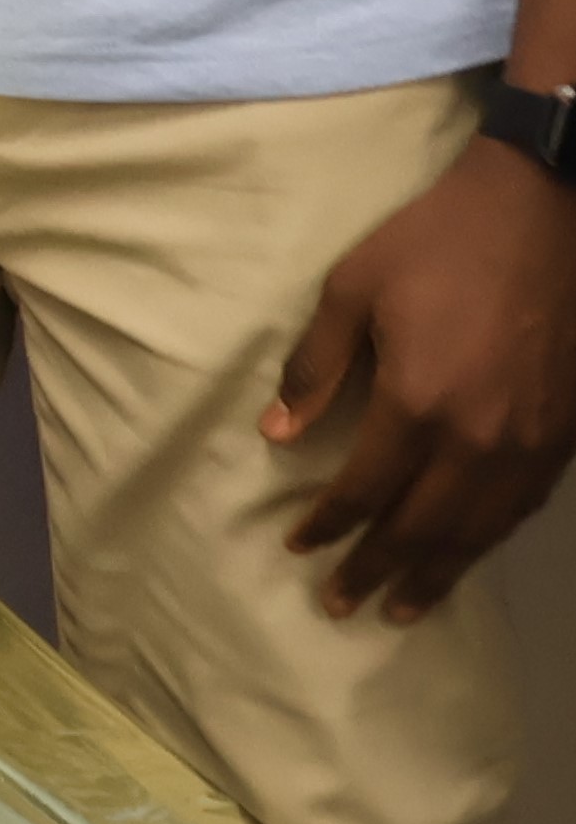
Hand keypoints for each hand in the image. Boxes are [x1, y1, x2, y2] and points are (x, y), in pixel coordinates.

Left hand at [268, 134, 575, 616]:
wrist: (544, 213)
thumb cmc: (436, 242)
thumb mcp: (353, 288)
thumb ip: (315, 366)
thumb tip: (276, 432)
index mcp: (419, 403)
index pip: (364, 488)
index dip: (329, 524)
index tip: (299, 546)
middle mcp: (477, 439)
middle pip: (420, 526)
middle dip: (377, 569)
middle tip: (340, 605)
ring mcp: (529, 444)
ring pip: (477, 531)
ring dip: (437, 575)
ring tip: (401, 610)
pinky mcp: (563, 437)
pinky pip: (520, 508)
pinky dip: (487, 541)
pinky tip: (466, 555)